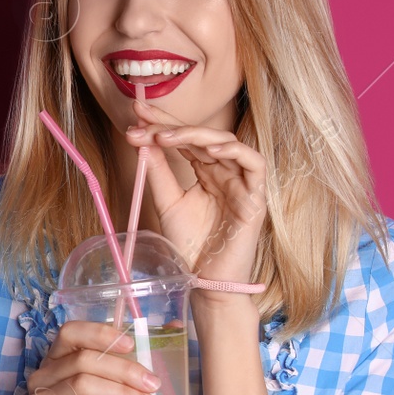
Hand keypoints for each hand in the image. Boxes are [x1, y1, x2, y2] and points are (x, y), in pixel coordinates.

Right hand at [23, 319, 164, 394]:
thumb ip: (126, 367)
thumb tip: (173, 329)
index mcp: (55, 361)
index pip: (70, 333)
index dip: (100, 333)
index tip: (132, 345)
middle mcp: (42, 377)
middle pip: (82, 360)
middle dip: (124, 370)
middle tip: (154, 385)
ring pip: (82, 385)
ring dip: (122, 394)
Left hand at [124, 96, 266, 287]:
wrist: (204, 280)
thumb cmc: (189, 244)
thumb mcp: (167, 202)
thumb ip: (157, 171)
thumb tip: (141, 139)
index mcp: (205, 172)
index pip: (186, 140)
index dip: (164, 124)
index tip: (137, 113)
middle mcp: (225, 173)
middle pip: (203, 137)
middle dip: (172, 126)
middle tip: (144, 121)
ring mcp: (242, 183)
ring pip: (228, 144)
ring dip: (197, 135)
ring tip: (168, 136)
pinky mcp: (256, 197)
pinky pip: (254, 165)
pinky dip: (235, 152)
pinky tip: (211, 149)